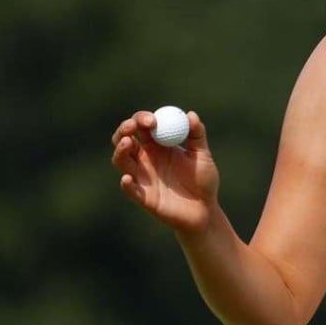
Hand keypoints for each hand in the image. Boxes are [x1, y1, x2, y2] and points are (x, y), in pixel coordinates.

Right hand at [111, 110, 219, 233]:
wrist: (205, 210)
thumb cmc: (203, 180)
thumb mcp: (203, 155)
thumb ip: (197, 135)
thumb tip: (191, 114)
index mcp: (158, 145)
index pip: (142, 126)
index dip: (142, 119)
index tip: (152, 120)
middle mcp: (145, 159)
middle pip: (124, 139)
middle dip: (124, 130)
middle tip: (133, 126)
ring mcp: (141, 177)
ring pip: (121, 161)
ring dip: (120, 151)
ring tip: (127, 142)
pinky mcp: (142, 196)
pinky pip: (130, 190)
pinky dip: (126, 184)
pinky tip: (128, 178)